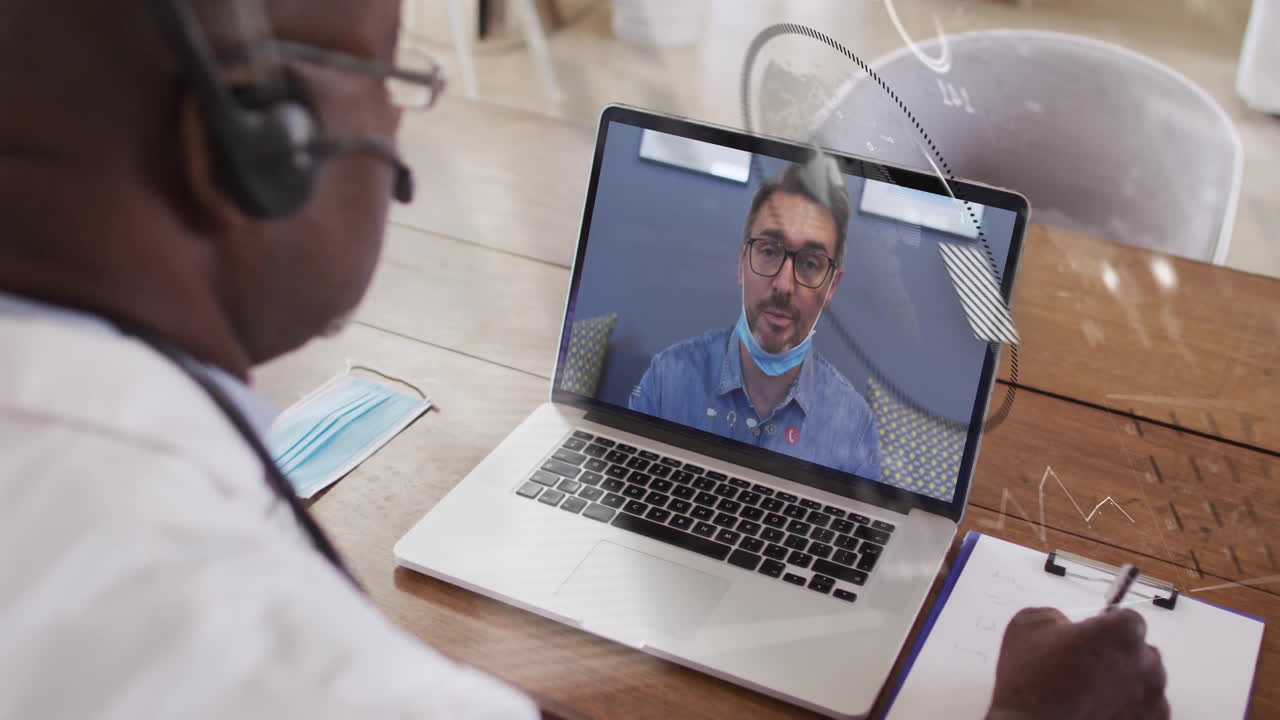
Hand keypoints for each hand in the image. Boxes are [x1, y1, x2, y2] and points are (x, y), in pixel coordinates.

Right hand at [985, 606, 1168, 719]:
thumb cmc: (1030, 685)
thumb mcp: (1028, 625)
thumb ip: (1058, 616)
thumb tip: (1066, 626)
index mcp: (1121, 632)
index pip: (1128, 619)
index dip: (1106, 627)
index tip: (1092, 637)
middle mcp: (1146, 663)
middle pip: (1140, 651)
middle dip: (1117, 657)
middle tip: (1084, 668)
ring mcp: (1152, 699)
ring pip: (1144, 684)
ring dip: (1123, 686)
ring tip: (1088, 696)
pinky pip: (1144, 712)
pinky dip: (1127, 712)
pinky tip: (1098, 711)